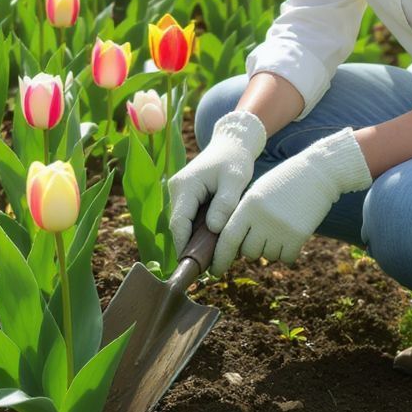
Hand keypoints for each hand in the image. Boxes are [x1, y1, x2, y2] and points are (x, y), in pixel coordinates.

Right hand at [167, 110, 267, 253]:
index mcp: (186, 185)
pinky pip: (188, 219)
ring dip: (194, 240)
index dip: (184, 245)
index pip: (179, 222)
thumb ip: (225, 202)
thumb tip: (213, 228)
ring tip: (212, 259)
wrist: (231, 144)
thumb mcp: (235, 179)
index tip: (195, 265)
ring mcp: (179, 193)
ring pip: (182, 224)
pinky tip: (212, 243)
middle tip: (208, 268)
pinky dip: (198, 231)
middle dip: (190, 246)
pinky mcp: (185, 196)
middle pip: (178, 226)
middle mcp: (176, 189)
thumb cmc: (234, 160)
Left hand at [211, 127, 371, 275]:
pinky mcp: (299, 236)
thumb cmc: (283, 182)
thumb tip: (234, 248)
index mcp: (248, 205)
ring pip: (267, 256)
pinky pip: (286, 258)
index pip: (228, 238)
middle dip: (251, 248)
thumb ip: (244, 216)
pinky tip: (291, 234)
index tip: (215, 271)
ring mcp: (281, 228)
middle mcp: (262, 219)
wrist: (317, 173)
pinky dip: (287, 252)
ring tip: (279, 226)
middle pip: (248, 251)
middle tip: (262, 233)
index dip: (220, 257)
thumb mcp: (257, 193)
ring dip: (271, 249)